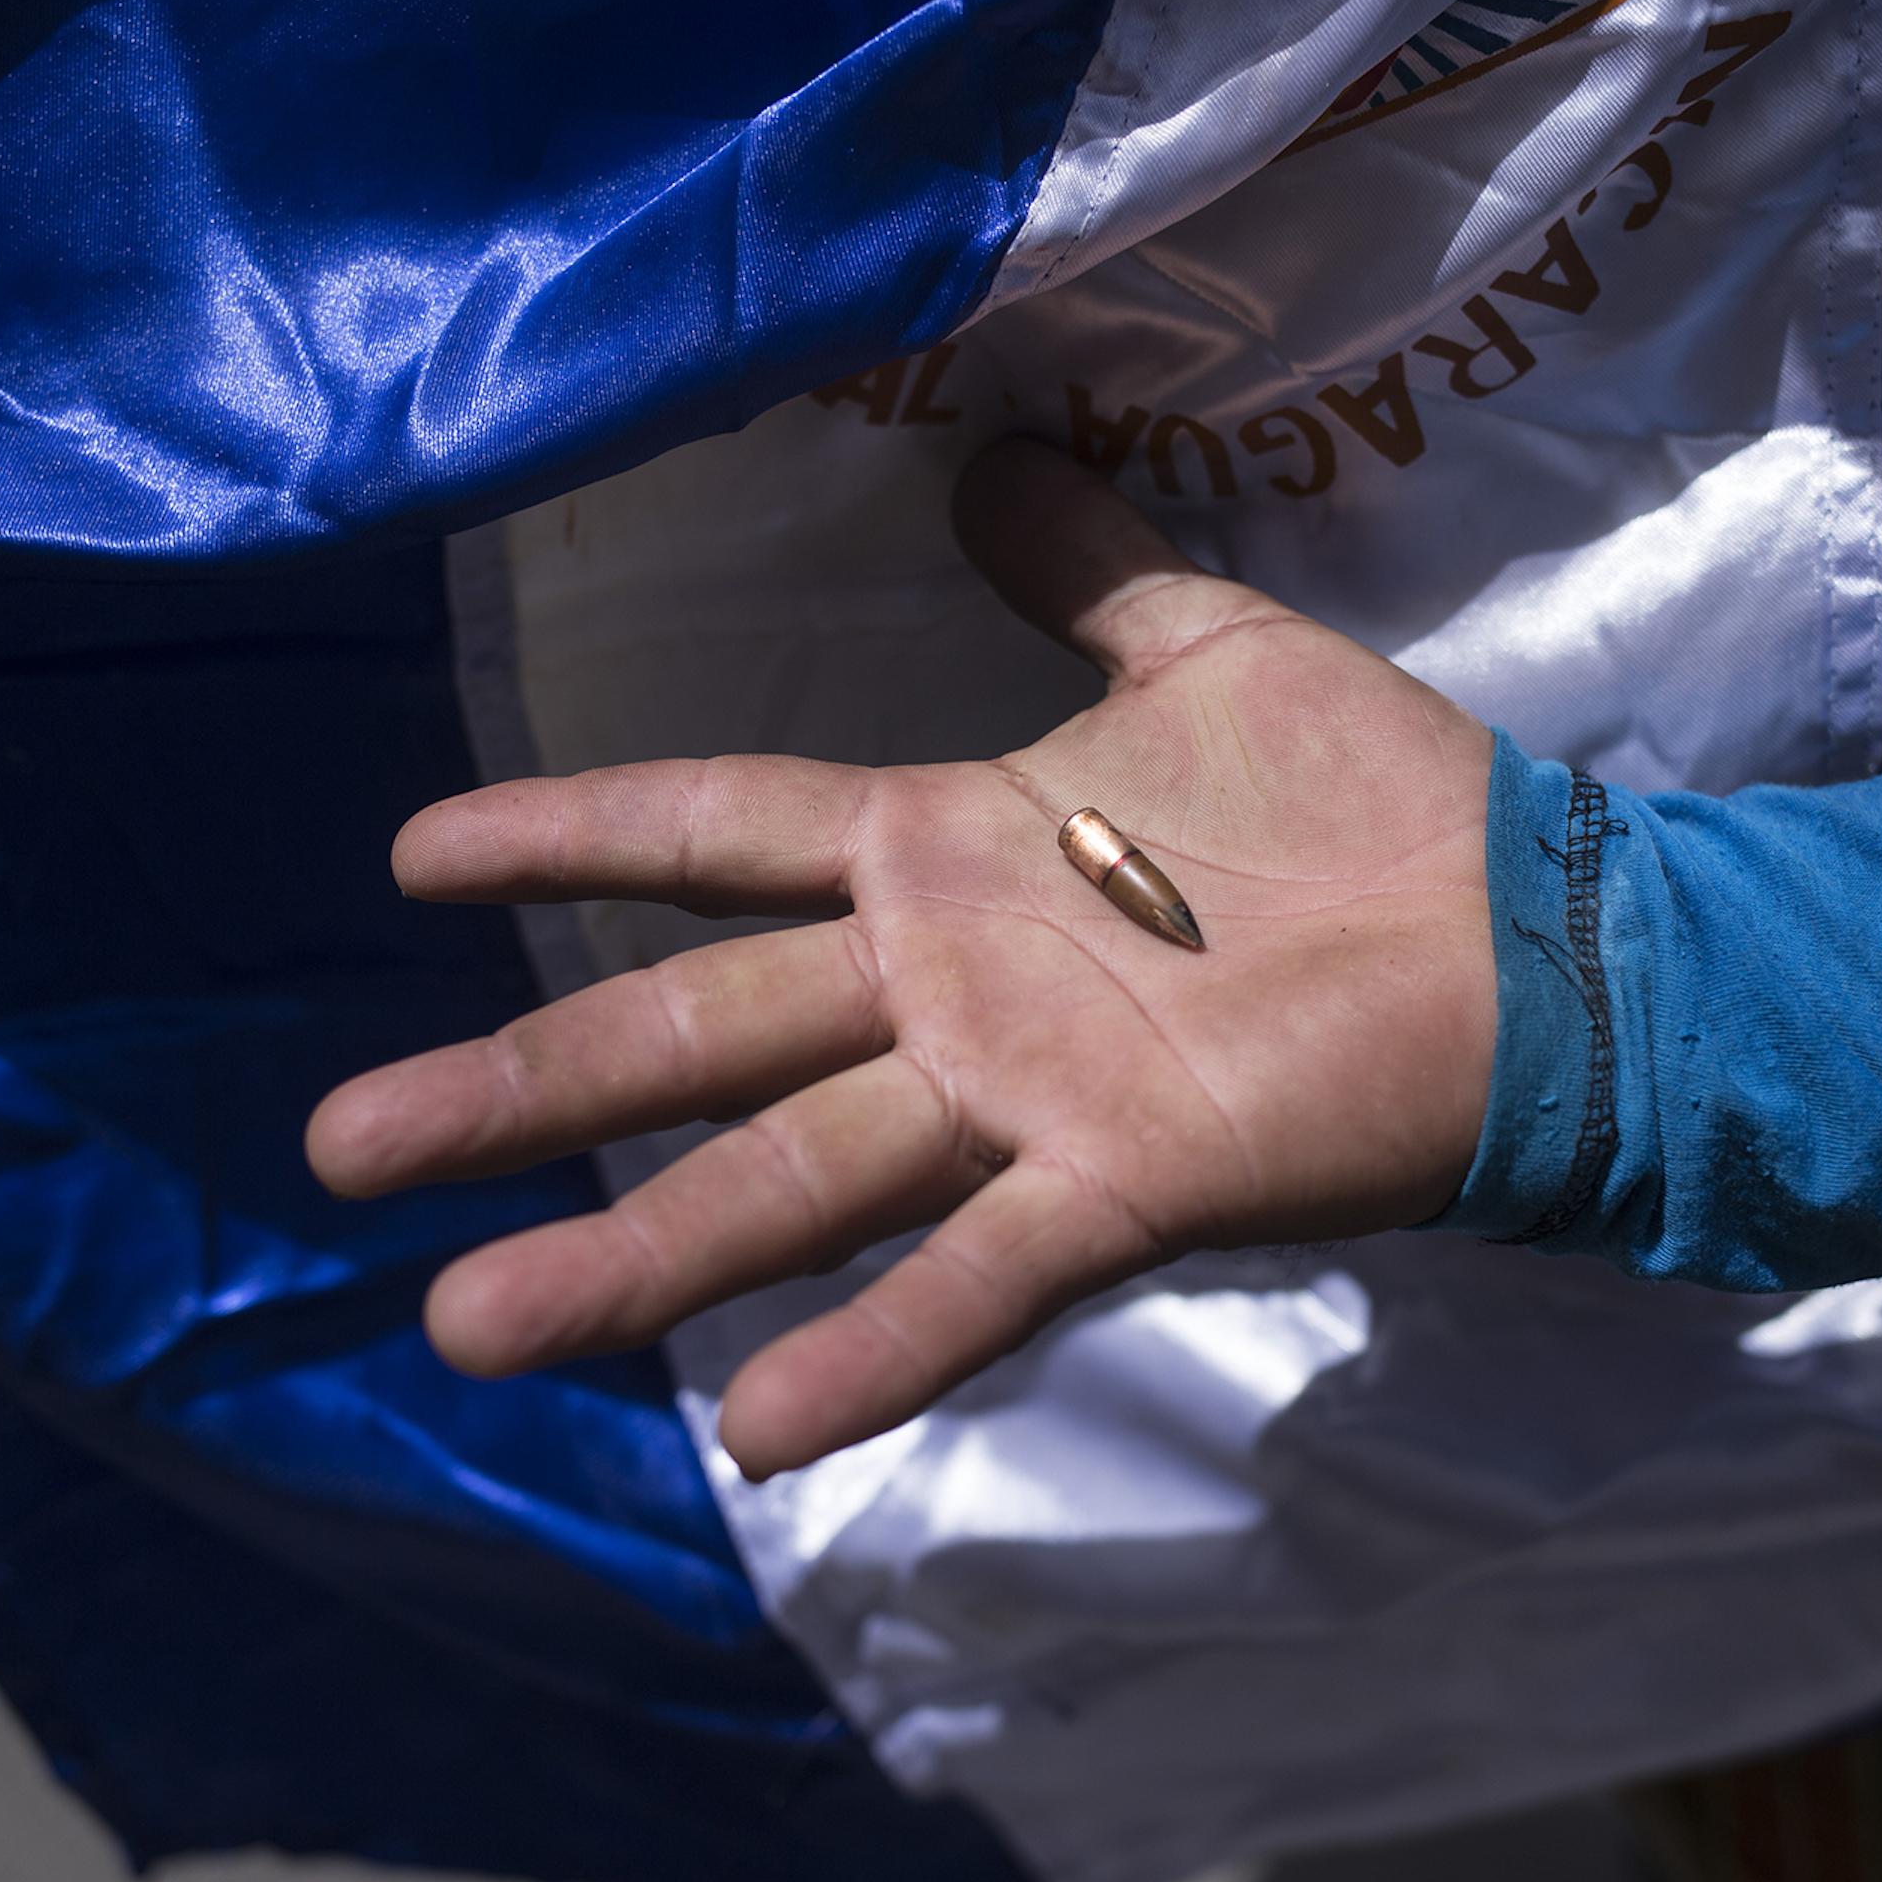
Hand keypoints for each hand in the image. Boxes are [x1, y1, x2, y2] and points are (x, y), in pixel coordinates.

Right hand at [308, 439, 1497, 1477]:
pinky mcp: (1123, 1182)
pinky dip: (871, 1353)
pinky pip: (976, 1276)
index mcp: (947, 847)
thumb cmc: (1371, 803)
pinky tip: (747, 1427)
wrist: (1536, 940)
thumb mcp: (1205, 647)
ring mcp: (1022, 1094)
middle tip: (344, 1141)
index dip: (571, 836)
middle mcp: (947, 984)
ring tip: (472, 1322)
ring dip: (632, 1252)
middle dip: (521, 1084)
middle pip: (695, 1030)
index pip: (716, 832)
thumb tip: (995, 454)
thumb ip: (1081, 570)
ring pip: (790, 1176)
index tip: (415, 855)